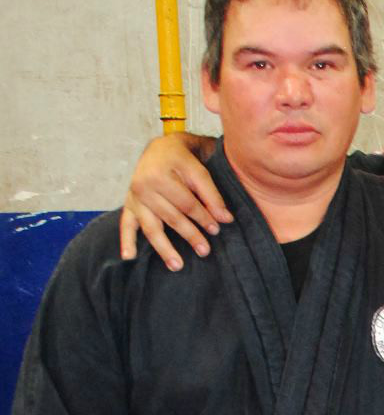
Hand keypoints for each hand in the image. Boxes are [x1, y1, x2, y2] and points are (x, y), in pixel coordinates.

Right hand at [118, 135, 228, 267]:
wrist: (159, 148)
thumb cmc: (181, 158)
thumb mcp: (198, 168)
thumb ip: (211, 194)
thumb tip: (226, 219)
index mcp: (160, 175)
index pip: (186, 203)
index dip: (203, 217)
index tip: (217, 229)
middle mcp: (143, 186)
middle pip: (170, 217)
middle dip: (189, 234)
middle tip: (205, 251)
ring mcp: (134, 198)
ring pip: (151, 227)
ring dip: (163, 248)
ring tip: (177, 266)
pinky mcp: (129, 205)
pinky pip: (126, 225)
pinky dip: (126, 241)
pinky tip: (129, 257)